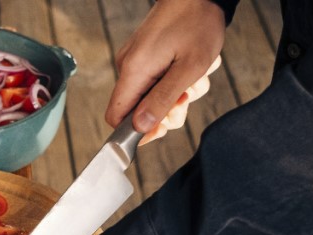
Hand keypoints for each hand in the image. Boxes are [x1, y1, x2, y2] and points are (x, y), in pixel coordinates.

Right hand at [107, 0, 226, 135]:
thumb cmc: (197, 24)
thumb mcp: (188, 68)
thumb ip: (162, 100)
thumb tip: (141, 127)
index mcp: (134, 70)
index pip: (116, 117)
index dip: (134, 132)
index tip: (161, 129)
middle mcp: (129, 66)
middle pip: (138, 111)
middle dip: (167, 111)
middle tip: (187, 97)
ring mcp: (137, 61)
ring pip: (153, 97)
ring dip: (178, 95)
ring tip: (196, 76)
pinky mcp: (146, 56)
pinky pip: (158, 82)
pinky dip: (177, 81)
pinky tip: (191, 68)